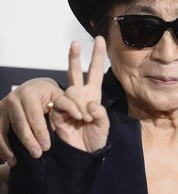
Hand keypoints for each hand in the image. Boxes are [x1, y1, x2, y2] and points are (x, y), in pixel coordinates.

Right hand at [0, 77, 63, 165]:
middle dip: (28, 141)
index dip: (40, 132)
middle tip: (37, 154)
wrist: (33, 88)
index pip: (35, 116)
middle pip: (20, 124)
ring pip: (5, 130)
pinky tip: (10, 158)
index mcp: (30, 92)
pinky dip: (2, 147)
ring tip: (19, 161)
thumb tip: (81, 116)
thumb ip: (70, 104)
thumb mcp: (60, 95)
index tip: (47, 146)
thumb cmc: (50, 94)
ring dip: (11, 147)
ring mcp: (3, 106)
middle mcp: (14, 98)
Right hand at [48, 37, 109, 152]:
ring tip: (85, 118)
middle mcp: (80, 96)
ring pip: (71, 91)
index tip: (99, 39)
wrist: (82, 155)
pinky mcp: (57, 113)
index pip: (96, 72)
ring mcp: (67, 104)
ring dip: (80, 103)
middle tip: (75, 43)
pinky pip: (63, 104)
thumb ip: (100, 114)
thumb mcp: (104, 125)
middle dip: (75, 57)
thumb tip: (91, 104)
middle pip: (75, 73)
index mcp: (93, 95)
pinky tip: (78, 118)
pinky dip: (72, 110)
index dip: (98, 56)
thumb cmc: (95, 139)